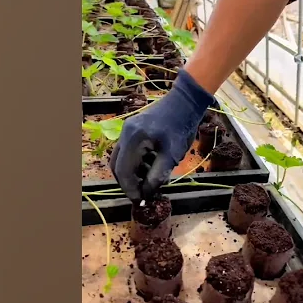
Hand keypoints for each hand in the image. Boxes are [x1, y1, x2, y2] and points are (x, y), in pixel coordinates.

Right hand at [109, 70, 214, 200]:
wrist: (185, 101)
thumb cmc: (181, 127)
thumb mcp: (172, 155)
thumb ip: (157, 176)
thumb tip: (146, 194)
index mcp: (132, 139)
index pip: (123, 171)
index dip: (130, 189)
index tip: (140, 200)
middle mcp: (125, 134)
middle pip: (118, 166)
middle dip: (129, 182)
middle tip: (143, 194)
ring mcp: (127, 131)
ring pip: (123, 159)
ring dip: (134, 173)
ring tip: (151, 181)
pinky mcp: (133, 130)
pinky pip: (129, 151)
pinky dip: (137, 163)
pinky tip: (152, 168)